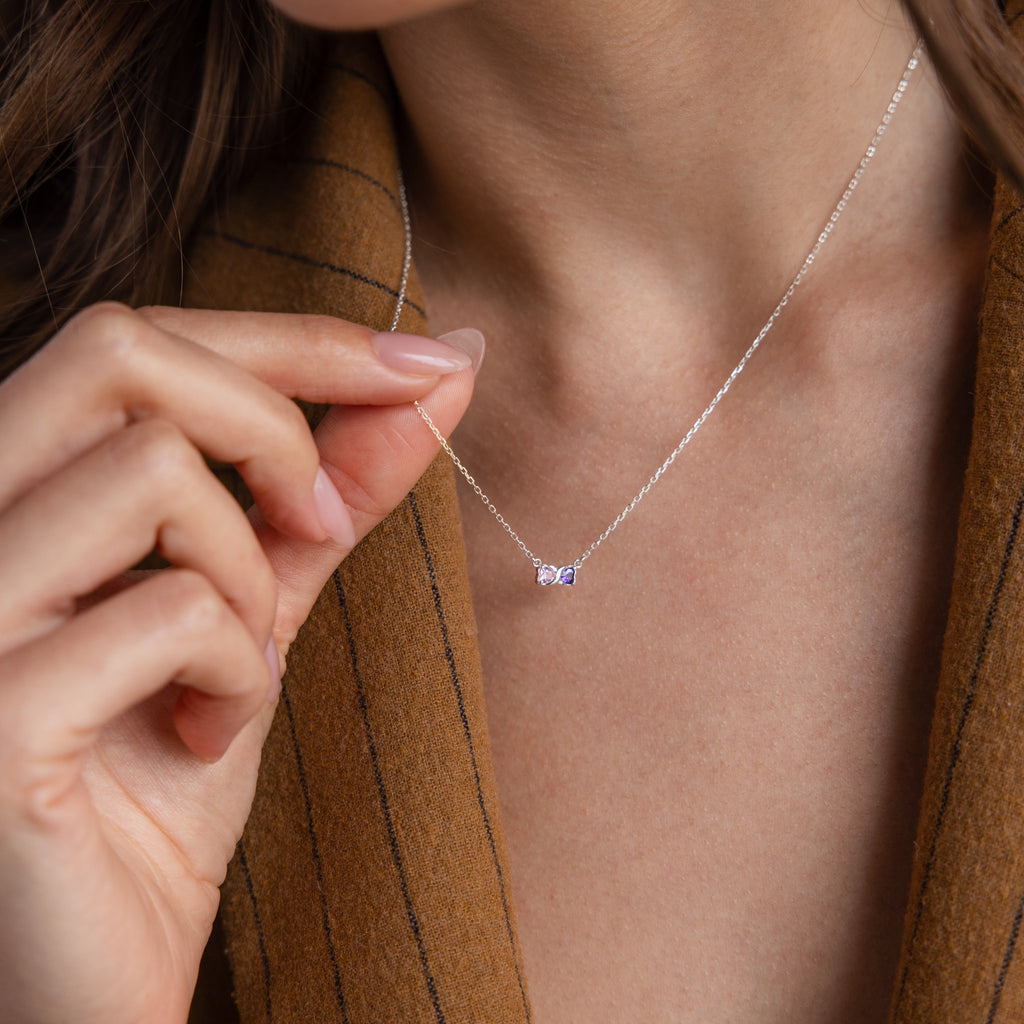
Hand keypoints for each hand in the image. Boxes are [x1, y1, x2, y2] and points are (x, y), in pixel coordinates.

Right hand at [0, 303, 475, 1023]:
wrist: (98, 951)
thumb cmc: (165, 770)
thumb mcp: (262, 606)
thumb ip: (334, 489)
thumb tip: (440, 372)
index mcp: (15, 488)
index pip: (142, 337)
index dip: (298, 338)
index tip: (426, 365)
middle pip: (123, 352)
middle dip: (273, 425)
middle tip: (319, 524)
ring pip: (153, 473)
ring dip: (252, 573)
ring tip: (237, 666)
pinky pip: (171, 612)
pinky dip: (237, 670)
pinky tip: (204, 734)